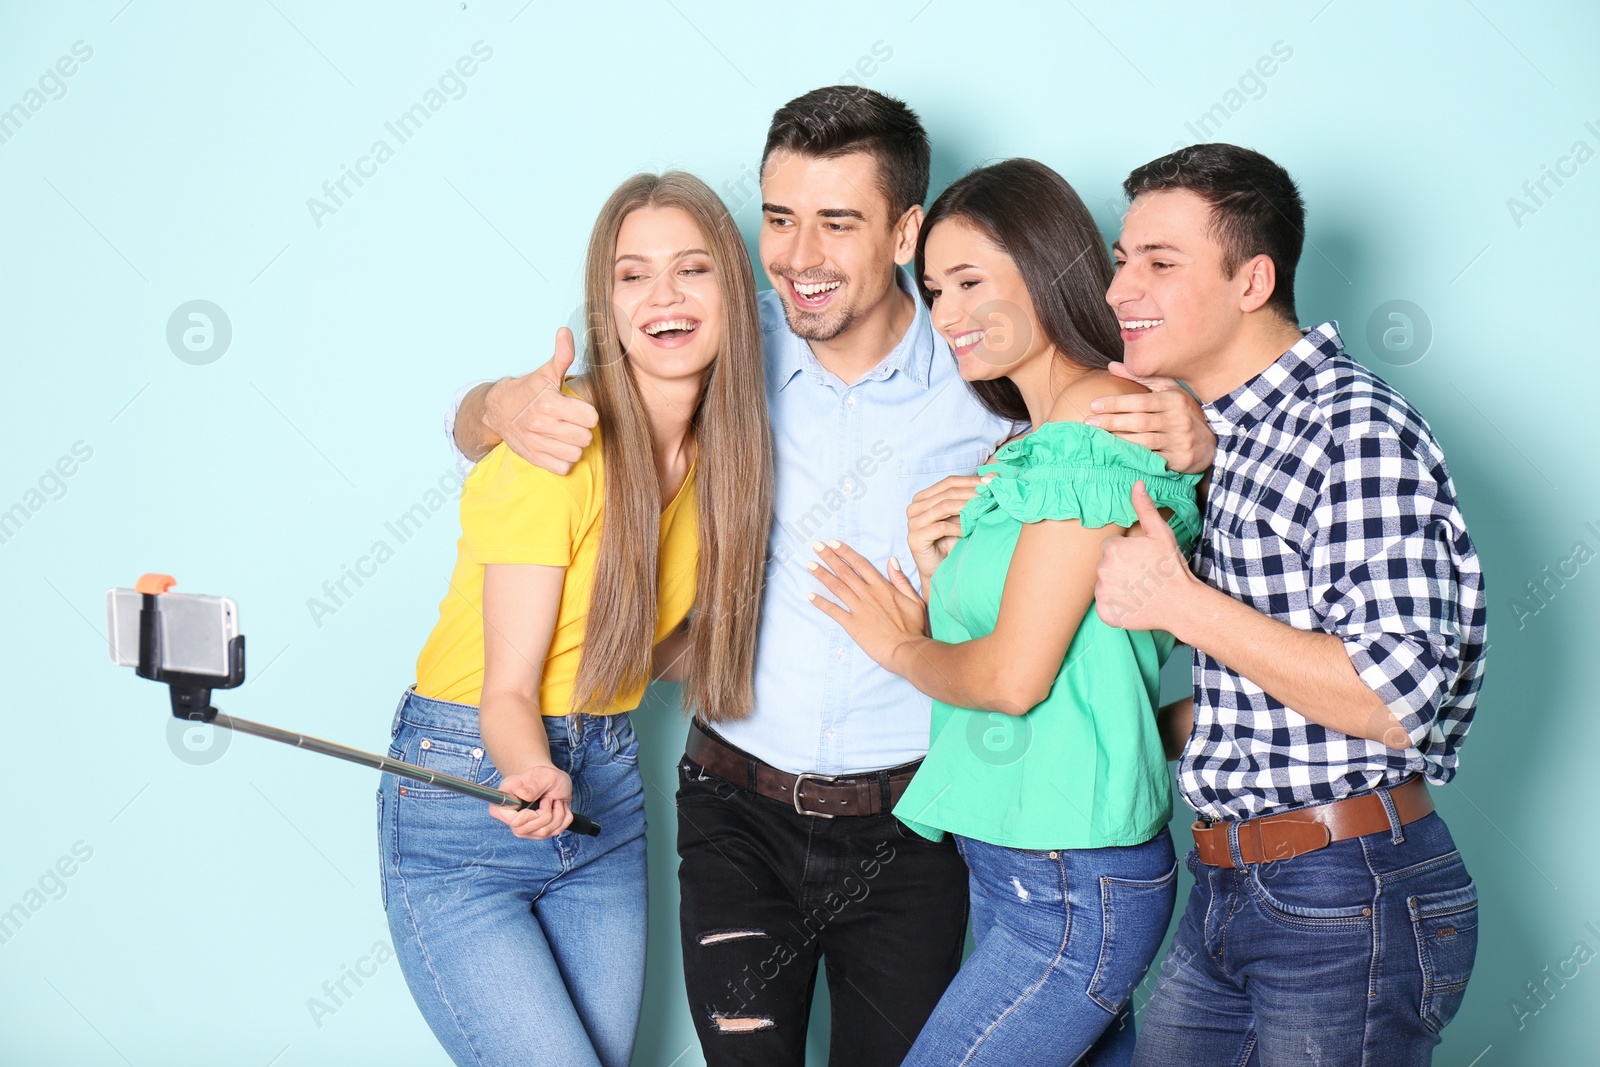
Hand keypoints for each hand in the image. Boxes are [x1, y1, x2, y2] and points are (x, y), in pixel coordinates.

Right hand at [484, 328, 599, 474]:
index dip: (588, 414)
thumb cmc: (527, 390)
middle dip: (582, 430)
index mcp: (549, 402)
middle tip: (572, 422)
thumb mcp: (545, 372)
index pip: (591, 417)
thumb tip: (566, 332)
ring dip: (574, 445)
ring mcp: (537, 443)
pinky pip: (562, 467)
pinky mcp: (533, 457)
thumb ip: (561, 355)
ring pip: (576, 453)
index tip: (579, 410)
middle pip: (585, 437)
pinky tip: (558, 447)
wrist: (497, 410)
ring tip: (565, 434)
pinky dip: (563, 460)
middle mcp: (542, 425)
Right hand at [488, 764, 573, 838]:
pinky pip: (555, 832)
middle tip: (549, 799)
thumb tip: (521, 794)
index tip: (535, 811)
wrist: (555, 783)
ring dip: (557, 814)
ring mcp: (525, 827)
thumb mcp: (543, 775)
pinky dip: (564, 818)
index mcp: (507, 796)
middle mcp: (512, 815)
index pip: (500, 814)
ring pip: (542, 832)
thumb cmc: (545, 777)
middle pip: (522, 830)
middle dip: (544, 815)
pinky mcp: (538, 833)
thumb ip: (533, 786)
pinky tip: (559, 808)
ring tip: (554, 801)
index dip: (520, 817)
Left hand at [806, 540, 928, 670]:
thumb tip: (891, 561)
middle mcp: (868, 594)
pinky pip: (833, 611)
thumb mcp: (914, 599)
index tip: (834, 543)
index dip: (846, 552)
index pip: (860, 564)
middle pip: (845, 571)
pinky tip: (810, 596)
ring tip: (809, 565)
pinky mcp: (852, 625)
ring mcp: (859, 609)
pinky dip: (821, 603)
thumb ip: (901, 580)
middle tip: (815, 546)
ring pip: (837, 587)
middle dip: (829, 557)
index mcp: (882, 587)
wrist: (908, 650)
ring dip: (822, 575)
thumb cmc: (914, 627)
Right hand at [906, 475, 987, 588]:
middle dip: (972, 493)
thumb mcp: (962, 516)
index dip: (971, 481)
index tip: (993, 482)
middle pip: (947, 493)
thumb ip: (972, 496)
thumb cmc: (951, 542)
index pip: (949, 482)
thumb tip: (994, 476)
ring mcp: (912, 522)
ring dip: (967, 508)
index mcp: (923, 497)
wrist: (940, 570)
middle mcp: (914, 507)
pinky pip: (941, 527)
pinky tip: (969, 531)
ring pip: (944, 507)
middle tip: (992, 495)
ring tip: (983, 510)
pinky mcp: (914, 538)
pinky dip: (958, 528)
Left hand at [1085, 362, 1215, 474]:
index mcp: (1174, 399)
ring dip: (1118, 440)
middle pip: (1139, 421)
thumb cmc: (1183, 412)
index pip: (1140, 401)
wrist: (1211, 442)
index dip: (1116, 403)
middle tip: (1088, 423)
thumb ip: (1141, 377)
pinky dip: (1134, 456)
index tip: (1093, 405)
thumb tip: (1111, 365)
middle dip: (1111, 422)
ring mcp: (1180, 441)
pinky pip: (1152, 459)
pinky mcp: (1179, 460)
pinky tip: (1118, 454)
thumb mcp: (1168, 390)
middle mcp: (1178, 419)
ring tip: (1097, 438)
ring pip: (1144, 441)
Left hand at [1094, 481, 1201, 631]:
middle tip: (1142, 576)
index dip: (1127, 554)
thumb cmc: (1171, 567)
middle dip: (1120, 569)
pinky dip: (1116, 606)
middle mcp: (1103, 570)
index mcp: (1113, 549)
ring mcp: (1103, 593)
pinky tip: (1133, 604)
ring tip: (1139, 590)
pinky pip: (1104, 606)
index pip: (1110, 548)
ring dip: (1117, 587)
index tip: (1142, 561)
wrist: (1181, 603)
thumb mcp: (1160, 534)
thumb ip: (1145, 509)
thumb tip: (1137, 484)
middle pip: (1105, 566)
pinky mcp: (1105, 612)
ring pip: (1105, 585)